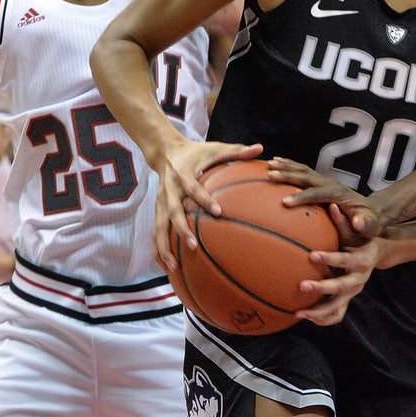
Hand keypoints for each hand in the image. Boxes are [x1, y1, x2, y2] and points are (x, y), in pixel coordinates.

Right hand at [151, 138, 262, 272]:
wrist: (165, 151)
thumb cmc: (196, 152)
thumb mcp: (215, 148)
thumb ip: (237, 150)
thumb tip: (260, 148)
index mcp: (183, 174)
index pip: (193, 188)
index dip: (203, 199)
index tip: (218, 212)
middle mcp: (169, 190)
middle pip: (172, 212)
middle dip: (181, 229)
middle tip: (193, 246)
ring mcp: (160, 202)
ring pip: (158, 227)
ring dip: (163, 247)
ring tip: (172, 267)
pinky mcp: (157, 210)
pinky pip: (156, 233)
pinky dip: (158, 250)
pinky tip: (165, 268)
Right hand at [275, 157, 381, 239]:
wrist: (373, 211)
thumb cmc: (369, 222)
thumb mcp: (371, 226)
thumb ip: (366, 224)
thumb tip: (358, 221)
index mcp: (338, 194)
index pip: (317, 194)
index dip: (302, 198)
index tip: (284, 203)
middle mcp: (330, 183)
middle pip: (307, 177)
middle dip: (288, 175)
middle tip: (270, 175)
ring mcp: (325, 180)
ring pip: (303, 170)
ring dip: (286, 167)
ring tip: (268, 165)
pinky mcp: (320, 181)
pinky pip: (302, 171)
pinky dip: (289, 165)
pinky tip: (275, 162)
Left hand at [294, 228, 384, 326]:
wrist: (375, 254)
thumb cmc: (359, 239)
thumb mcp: (354, 230)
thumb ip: (342, 220)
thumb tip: (332, 204)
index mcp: (362, 261)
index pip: (345, 260)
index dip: (329, 258)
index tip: (311, 255)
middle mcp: (359, 280)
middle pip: (342, 288)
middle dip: (322, 288)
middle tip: (302, 285)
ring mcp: (353, 293)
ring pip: (338, 308)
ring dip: (319, 312)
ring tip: (299, 312)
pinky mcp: (347, 301)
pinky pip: (336, 316)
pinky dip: (322, 320)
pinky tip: (304, 317)